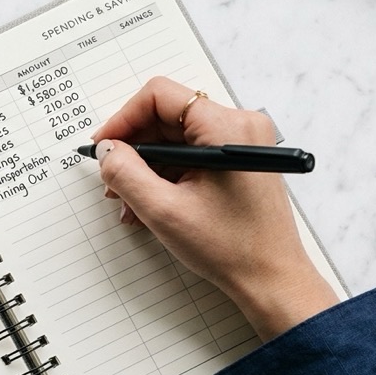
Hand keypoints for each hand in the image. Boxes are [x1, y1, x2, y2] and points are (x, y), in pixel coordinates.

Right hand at [92, 77, 338, 340]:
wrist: (271, 279)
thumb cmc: (231, 248)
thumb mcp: (164, 210)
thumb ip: (126, 173)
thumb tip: (106, 149)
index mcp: (225, 127)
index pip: (159, 96)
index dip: (123, 119)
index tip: (103, 146)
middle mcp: (239, 125)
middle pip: (167, 116)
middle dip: (134, 148)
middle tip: (112, 179)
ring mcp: (241, 142)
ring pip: (176, 138)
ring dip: (148, 167)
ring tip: (130, 202)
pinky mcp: (239, 160)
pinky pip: (192, 154)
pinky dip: (167, 175)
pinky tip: (152, 204)